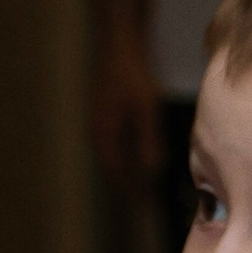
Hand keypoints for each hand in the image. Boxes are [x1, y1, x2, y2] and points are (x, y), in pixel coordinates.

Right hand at [90, 25, 166, 200]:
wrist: (118, 44)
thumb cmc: (131, 74)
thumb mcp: (145, 109)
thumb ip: (149, 142)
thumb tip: (152, 172)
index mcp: (104, 136)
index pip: (119, 176)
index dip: (134, 193)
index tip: (149, 209)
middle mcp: (99, 134)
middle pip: (115, 171)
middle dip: (132, 187)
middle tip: (150, 204)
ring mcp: (102, 125)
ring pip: (116, 159)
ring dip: (131, 173)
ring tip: (149, 187)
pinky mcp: (108, 116)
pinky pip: (118, 147)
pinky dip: (130, 158)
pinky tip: (145, 159)